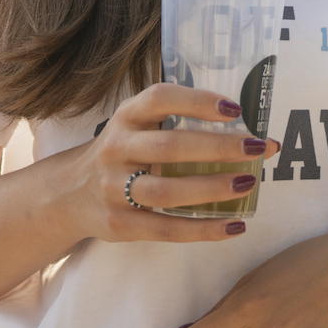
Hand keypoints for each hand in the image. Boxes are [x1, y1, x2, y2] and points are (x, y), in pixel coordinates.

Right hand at [79, 83, 280, 244]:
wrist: (69, 194)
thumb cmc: (123, 153)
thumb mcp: (138, 128)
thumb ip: (183, 125)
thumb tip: (258, 137)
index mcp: (126, 116)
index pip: (160, 98)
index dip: (197, 101)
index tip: (234, 108)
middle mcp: (116, 148)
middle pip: (170, 147)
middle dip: (218, 147)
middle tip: (257, 147)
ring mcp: (113, 189)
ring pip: (167, 190)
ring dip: (212, 188)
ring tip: (248, 183)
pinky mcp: (119, 224)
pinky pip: (166, 228)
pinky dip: (203, 229)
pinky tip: (234, 225)